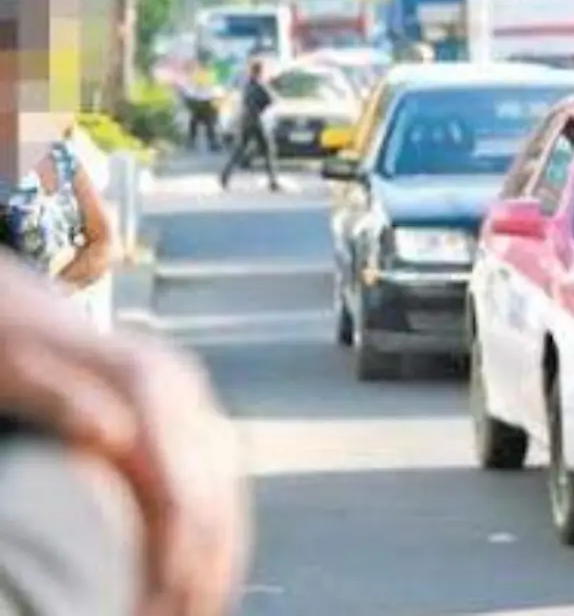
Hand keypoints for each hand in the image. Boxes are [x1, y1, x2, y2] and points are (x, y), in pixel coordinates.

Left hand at [0, 265, 249, 615]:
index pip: (185, 493)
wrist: (17, 311)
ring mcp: (194, 413)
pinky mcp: (189, 429)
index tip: (150, 611)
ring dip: (217, 571)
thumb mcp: (21, 365)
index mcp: (154, 385)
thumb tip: (112, 435)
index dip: (174, 563)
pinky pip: (221, 497)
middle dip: (200, 580)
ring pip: (229, 505)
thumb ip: (63, 395)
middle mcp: (187, 400)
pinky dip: (219, 546)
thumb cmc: (8, 343)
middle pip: (217, 507)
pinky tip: (208, 584)